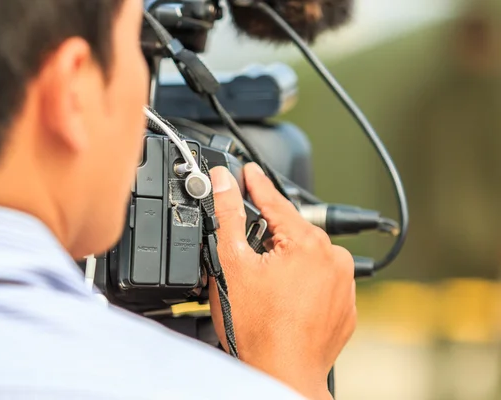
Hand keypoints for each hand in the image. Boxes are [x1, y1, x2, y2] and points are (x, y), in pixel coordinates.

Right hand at [208, 163, 355, 399]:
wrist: (282, 374)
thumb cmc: (260, 329)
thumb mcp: (234, 263)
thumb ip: (229, 215)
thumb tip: (224, 182)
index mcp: (308, 242)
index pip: (276, 201)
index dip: (256, 184)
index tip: (249, 171)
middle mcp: (334, 258)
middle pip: (291, 231)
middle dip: (268, 235)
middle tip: (246, 256)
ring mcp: (343, 283)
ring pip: (307, 256)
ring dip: (287, 260)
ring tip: (265, 287)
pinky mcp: (346, 304)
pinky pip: (321, 280)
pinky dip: (303, 282)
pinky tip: (284, 301)